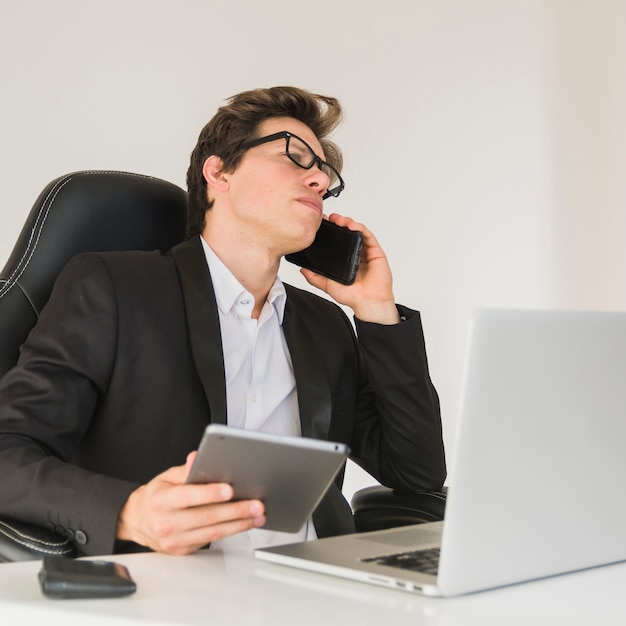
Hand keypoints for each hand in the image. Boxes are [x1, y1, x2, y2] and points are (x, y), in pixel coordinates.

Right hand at [116, 452, 265, 554]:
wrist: (137, 521)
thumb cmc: (156, 496)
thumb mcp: (166, 478)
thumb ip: (184, 470)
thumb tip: (197, 458)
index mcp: (161, 500)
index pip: (188, 496)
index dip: (210, 493)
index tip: (230, 490)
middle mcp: (166, 522)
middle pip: (206, 516)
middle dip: (235, 510)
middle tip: (256, 505)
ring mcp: (174, 540)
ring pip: (212, 532)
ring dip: (239, 524)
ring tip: (257, 516)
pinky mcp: (183, 550)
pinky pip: (210, 539)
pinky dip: (231, 531)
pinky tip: (244, 524)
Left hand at [301, 213, 400, 323]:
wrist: (367, 302)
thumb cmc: (353, 296)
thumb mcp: (327, 285)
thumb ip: (314, 277)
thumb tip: (302, 269)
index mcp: (346, 260)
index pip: (338, 241)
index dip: (330, 231)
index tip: (321, 224)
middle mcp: (356, 254)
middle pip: (347, 232)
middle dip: (338, 222)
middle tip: (329, 218)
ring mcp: (366, 252)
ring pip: (357, 231)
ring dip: (348, 222)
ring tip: (339, 220)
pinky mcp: (376, 252)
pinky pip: (368, 236)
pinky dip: (360, 228)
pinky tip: (352, 226)